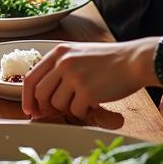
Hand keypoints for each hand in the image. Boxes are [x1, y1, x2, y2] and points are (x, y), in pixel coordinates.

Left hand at [22, 40, 152, 120]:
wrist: (134, 61)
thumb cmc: (109, 60)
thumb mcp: (78, 54)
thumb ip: (60, 67)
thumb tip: (41, 94)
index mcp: (59, 52)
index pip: (31, 77)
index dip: (27, 96)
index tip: (29, 109)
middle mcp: (63, 62)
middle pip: (41, 94)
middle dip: (47, 106)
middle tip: (59, 111)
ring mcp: (74, 76)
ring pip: (58, 104)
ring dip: (70, 107)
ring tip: (86, 99)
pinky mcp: (87, 91)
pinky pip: (76, 111)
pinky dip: (84, 111)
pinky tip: (95, 102)